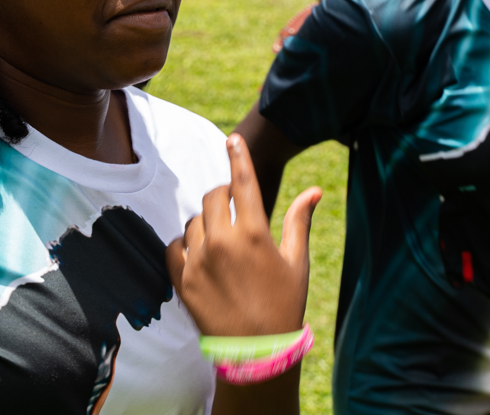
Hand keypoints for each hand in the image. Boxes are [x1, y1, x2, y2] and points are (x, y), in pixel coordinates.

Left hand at [167, 134, 320, 335]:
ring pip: (194, 220)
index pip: (243, 182)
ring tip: (221, 240)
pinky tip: (200, 253)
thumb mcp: (297, 262)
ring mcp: (200, 260)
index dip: (238, 156)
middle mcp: (223, 242)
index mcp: (255, 233)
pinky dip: (185, 244)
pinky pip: (175, 246)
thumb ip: (299, 221)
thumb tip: (314, 190)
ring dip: (206, 222)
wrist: (257, 352)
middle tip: (233, 208)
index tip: (232, 139)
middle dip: (223, 196)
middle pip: (213, 196)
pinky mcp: (183, 279)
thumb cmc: (284, 304)